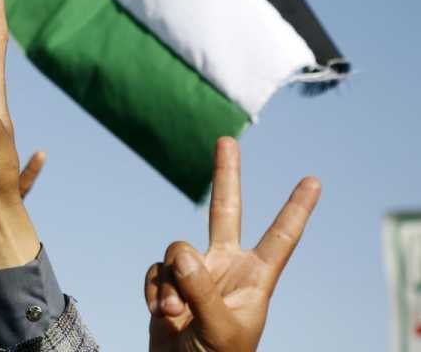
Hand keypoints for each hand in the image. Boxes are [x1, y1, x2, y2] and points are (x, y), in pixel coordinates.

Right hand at [144, 137, 321, 351]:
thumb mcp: (219, 329)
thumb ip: (201, 288)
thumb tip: (179, 252)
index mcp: (255, 278)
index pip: (281, 237)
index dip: (296, 209)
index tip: (314, 181)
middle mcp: (226, 266)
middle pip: (225, 210)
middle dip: (226, 174)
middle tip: (226, 140)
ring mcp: (196, 272)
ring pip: (176, 249)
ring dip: (170, 283)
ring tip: (175, 314)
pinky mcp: (168, 282)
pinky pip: (155, 271)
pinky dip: (153, 291)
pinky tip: (160, 314)